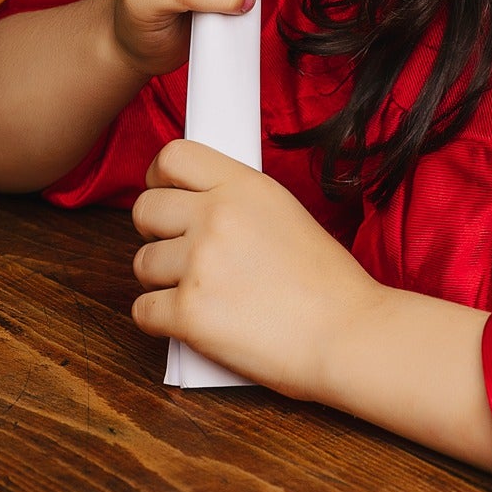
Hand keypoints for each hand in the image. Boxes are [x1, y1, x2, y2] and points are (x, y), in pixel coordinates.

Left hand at [130, 139, 383, 396]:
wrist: (349, 335)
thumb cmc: (330, 285)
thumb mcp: (288, 215)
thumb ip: (239, 204)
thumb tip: (195, 209)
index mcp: (244, 187)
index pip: (173, 157)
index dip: (160, 178)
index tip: (165, 194)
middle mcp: (216, 217)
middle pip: (145, 209)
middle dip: (154, 232)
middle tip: (178, 251)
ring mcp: (199, 265)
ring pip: (142, 263)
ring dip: (162, 280)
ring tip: (199, 293)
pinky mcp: (188, 313)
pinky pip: (143, 310)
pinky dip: (161, 320)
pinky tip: (190, 323)